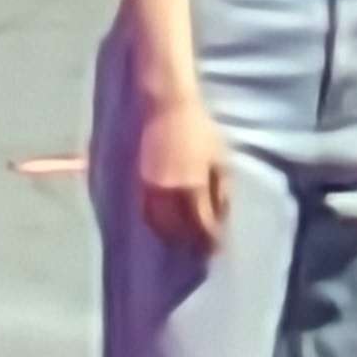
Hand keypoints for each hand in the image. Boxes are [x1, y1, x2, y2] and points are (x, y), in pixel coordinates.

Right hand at [139, 96, 231, 251]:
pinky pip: (144, 213)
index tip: (217, 248)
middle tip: (201, 249)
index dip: (210, 241)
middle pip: (177, 231)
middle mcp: (167, 193)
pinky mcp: (136, 183)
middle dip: (191, 243)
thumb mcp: (220, 159)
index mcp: (192, 187)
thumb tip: (219, 218)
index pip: (201, 226)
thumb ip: (220, 191)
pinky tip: (165, 224)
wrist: (166, 107)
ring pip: (157, 226)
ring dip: (172, 236)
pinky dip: (155, 223)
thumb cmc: (199, 130)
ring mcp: (148, 188)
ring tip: (184, 240)